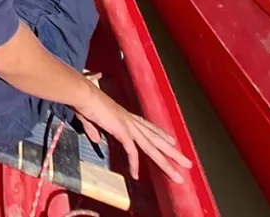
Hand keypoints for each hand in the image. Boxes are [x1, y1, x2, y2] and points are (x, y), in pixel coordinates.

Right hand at [69, 81, 190, 183]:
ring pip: (151, 148)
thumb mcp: (91, 119)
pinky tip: (135, 175)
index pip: (147, 126)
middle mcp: (131, 120)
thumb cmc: (84, 103)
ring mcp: (128, 125)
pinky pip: (131, 151)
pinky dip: (134, 163)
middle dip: (172, 152)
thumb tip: (96, 139)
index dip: (160, 134)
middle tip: (187, 163)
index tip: (172, 141)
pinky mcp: (122, 131)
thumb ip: (94, 130)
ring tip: (177, 176)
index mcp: (125, 116)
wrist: (82, 94)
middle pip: (156, 139)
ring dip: (165, 163)